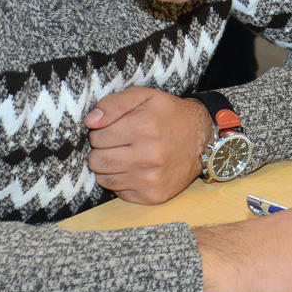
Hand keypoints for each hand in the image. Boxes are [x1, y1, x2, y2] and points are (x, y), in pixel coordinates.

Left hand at [86, 86, 211, 204]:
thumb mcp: (144, 96)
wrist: (201, 140)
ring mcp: (151, 178)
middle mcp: (149, 155)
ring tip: (126, 155)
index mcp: (145, 126)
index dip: (101, 131)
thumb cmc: (168, 115)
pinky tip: (136, 169)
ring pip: (104, 179)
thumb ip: (114, 104)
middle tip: (119, 143)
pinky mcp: (153, 195)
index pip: (96, 137)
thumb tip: (90, 122)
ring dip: (110, 167)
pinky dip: (122, 181)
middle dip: (102, 150)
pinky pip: (119, 192)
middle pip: (96, 160)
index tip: (115, 129)